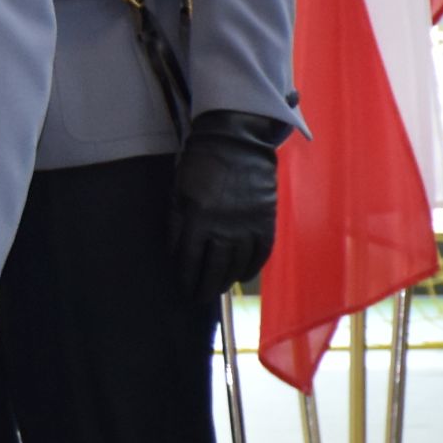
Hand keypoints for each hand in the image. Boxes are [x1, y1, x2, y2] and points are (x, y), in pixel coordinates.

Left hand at [169, 109, 283, 304]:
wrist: (237, 144)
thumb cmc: (200, 166)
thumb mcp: (178, 192)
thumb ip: (177, 224)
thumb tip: (175, 252)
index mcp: (198, 220)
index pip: (191, 260)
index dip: (186, 277)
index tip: (183, 288)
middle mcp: (225, 229)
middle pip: (215, 268)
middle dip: (206, 287)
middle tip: (199, 298)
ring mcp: (249, 227)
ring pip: (238, 265)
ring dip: (227, 281)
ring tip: (217, 289)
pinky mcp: (267, 222)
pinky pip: (261, 254)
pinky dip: (251, 268)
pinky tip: (241, 277)